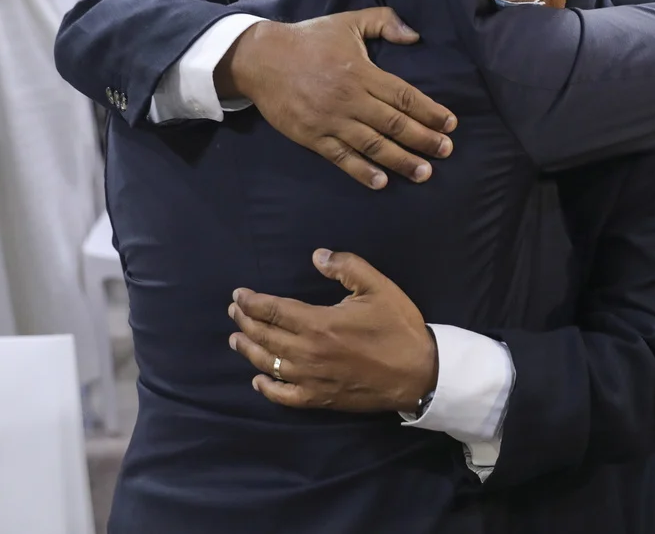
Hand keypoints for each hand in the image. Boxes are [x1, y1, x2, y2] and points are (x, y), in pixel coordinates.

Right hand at [219, 9, 456, 188]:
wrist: (260, 58)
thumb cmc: (308, 39)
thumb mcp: (347, 21)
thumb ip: (384, 21)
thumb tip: (415, 35)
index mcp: (361, 72)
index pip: (404, 95)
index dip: (430, 111)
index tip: (450, 124)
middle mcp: (350, 98)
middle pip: (394, 124)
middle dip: (424, 139)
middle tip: (446, 151)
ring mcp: (330, 120)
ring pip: (373, 145)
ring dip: (401, 160)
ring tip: (424, 173)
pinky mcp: (312, 136)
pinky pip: (342, 157)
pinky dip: (362, 171)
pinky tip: (382, 181)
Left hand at [228, 249, 438, 411]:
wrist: (420, 373)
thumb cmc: (398, 327)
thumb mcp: (378, 287)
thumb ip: (346, 267)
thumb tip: (317, 256)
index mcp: (319, 323)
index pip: (273, 310)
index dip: (252, 302)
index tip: (239, 295)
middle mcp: (308, 352)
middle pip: (265, 336)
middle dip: (245, 322)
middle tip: (234, 311)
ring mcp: (312, 379)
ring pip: (269, 364)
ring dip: (248, 350)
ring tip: (236, 339)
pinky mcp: (320, 399)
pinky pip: (284, 396)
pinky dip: (267, 388)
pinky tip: (258, 380)